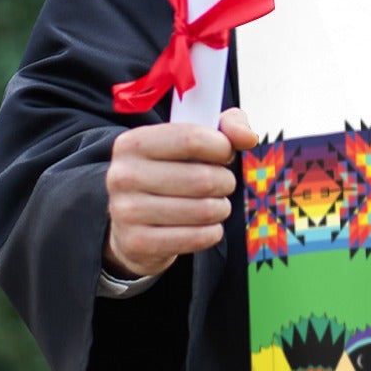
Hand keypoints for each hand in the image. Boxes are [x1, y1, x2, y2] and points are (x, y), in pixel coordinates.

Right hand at [103, 107, 258, 278]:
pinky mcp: (137, 243)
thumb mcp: (191, 141)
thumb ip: (226, 127)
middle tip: (222, 184)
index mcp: (133, 143)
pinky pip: (196, 238)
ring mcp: (126, 211)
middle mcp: (123, 175)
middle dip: (225, 182)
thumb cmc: (169, 173)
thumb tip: (248, 137)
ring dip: (221, 208)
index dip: (222, 147)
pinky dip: (212, 232)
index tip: (225, 154)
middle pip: (202, 179)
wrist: (132, 223)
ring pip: (203, 210)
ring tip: (214, 205)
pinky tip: (205, 226)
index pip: (192, 139)